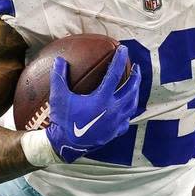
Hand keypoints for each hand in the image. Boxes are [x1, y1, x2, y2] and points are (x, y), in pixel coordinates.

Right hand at [45, 45, 140, 162]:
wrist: (66, 146)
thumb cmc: (62, 120)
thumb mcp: (58, 97)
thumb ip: (59, 77)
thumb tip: (59, 60)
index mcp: (101, 99)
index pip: (115, 74)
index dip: (120, 59)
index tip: (123, 49)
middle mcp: (113, 110)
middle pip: (131, 89)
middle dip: (136, 76)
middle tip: (136, 67)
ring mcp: (116, 122)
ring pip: (132, 104)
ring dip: (135, 92)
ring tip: (134, 85)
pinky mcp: (115, 132)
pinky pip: (127, 119)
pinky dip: (128, 111)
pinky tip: (126, 108)